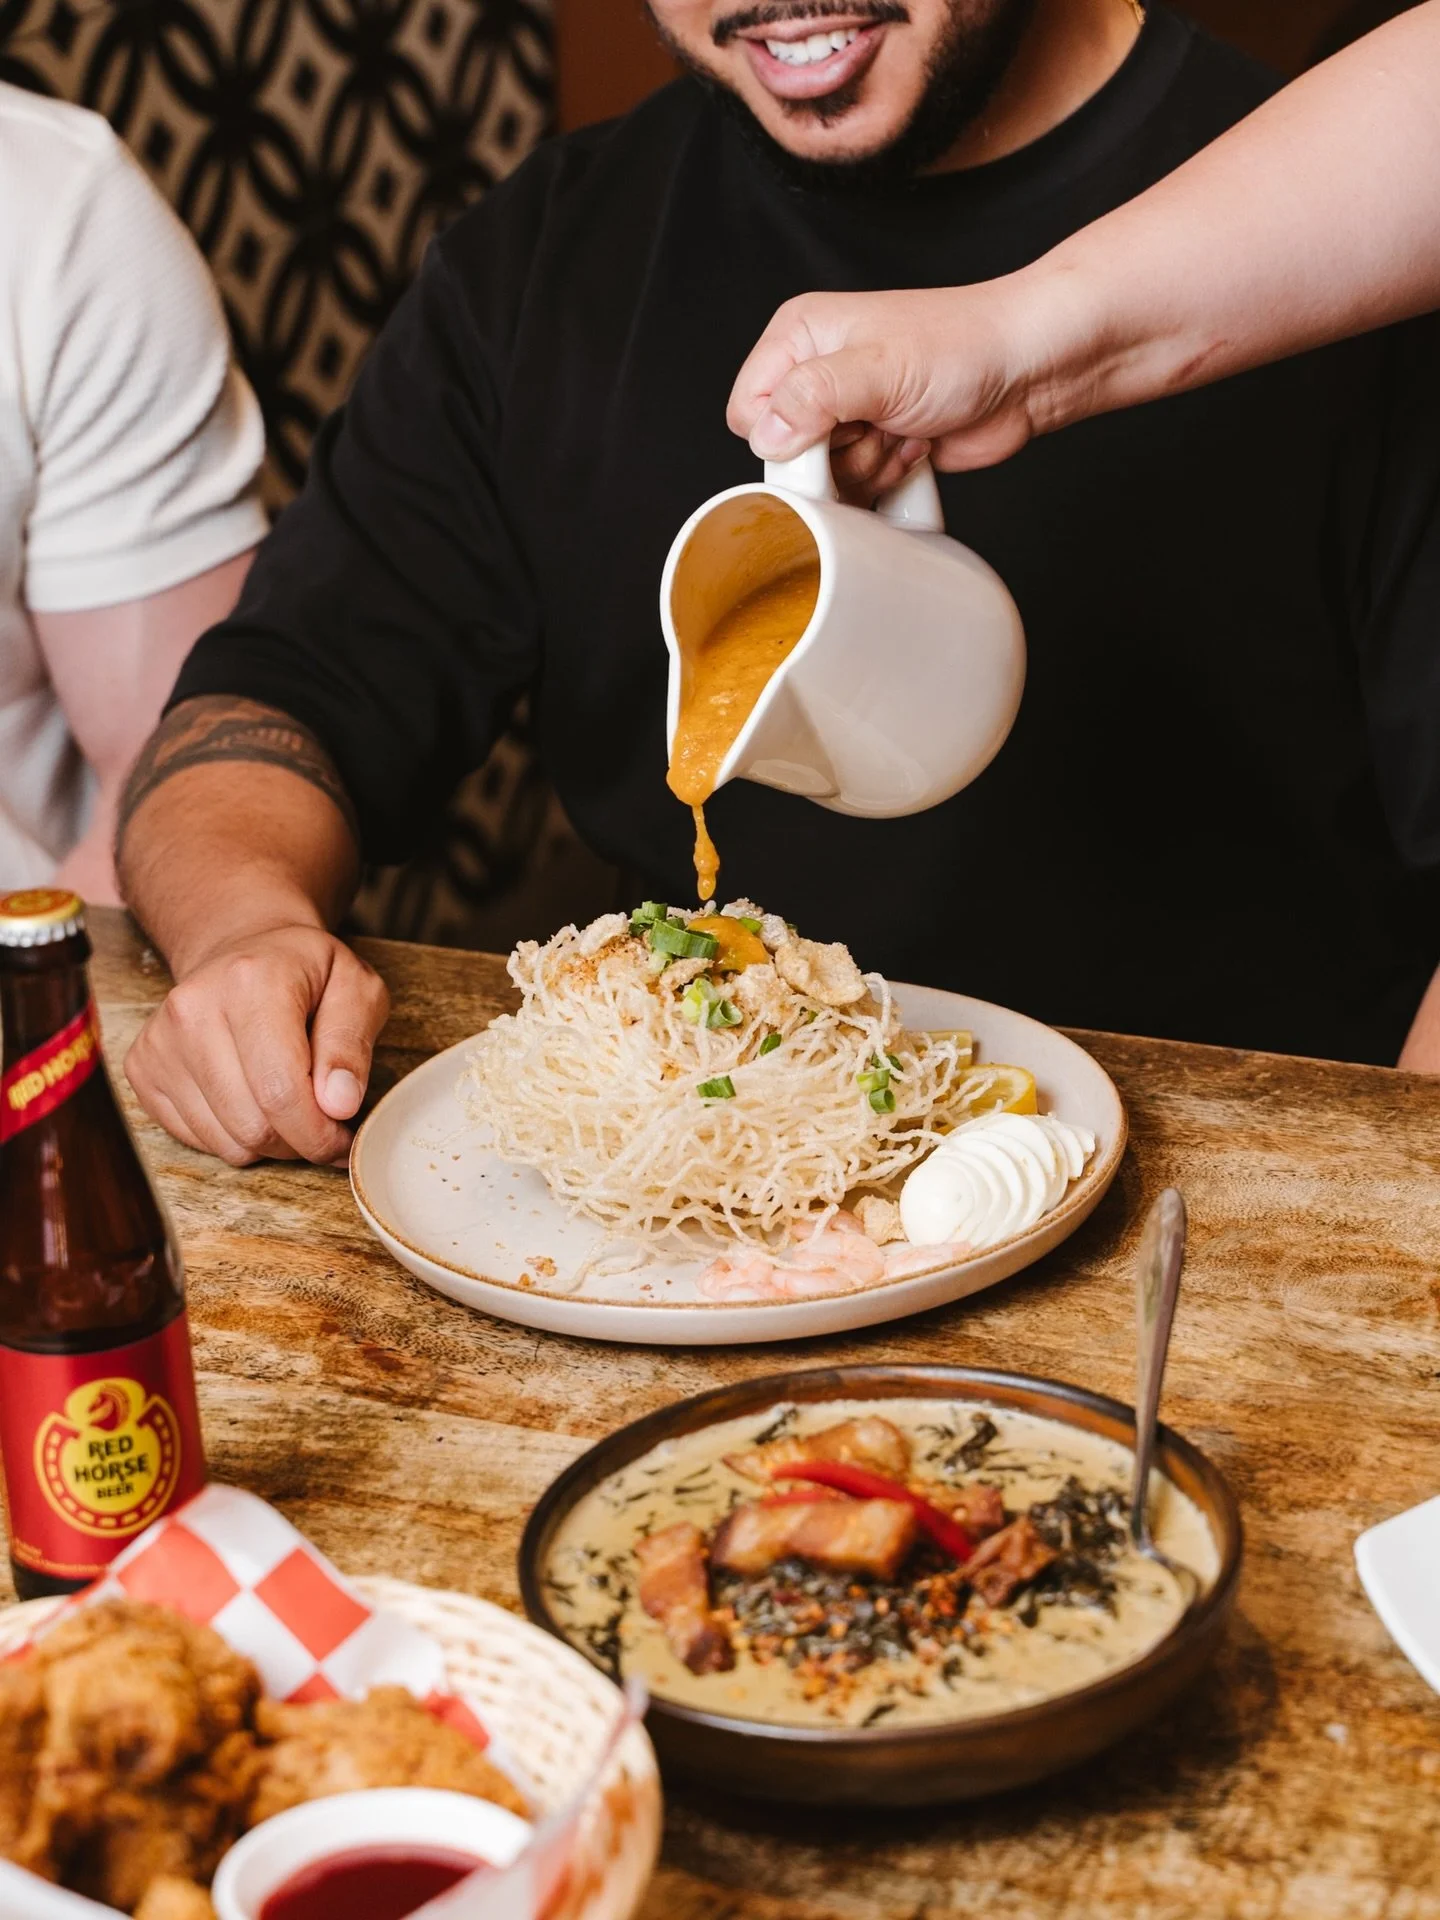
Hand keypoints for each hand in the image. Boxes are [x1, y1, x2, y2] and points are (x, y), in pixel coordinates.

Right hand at [125, 923, 389, 1165]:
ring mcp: (159, 1041)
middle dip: (298, 1141)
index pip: (282, 1092)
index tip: (342, 1138)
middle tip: (321, 1120)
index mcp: (252, 983)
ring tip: (287, 1104)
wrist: (241, 948)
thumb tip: (339, 1105)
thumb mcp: (356, 990)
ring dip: (267, 1142)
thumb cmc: (306, 972)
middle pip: (252, 1125)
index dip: (320, 1133)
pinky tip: (250, 1098)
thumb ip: (352, 1046)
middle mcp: (193, 1009)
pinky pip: (196, 1140)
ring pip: (225, 1141)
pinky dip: (233, 1135)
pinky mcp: (142, 1068)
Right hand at [728, 282, 1049, 482]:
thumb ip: (812, 397)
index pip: (749, 411)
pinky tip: (914, 444)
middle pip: (785, 453)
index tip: (830, 430)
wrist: (1027, 368)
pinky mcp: (877, 442)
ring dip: (866, 467)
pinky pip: (857, 487)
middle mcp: (819, 372)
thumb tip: (765, 434)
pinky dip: (887, 475)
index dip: (783, 434)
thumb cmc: (964, 345)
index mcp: (800, 336)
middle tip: (873, 426)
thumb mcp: (878, 368)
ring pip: (822, 477)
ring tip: (900, 429)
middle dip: (833, 457)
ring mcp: (849, 410)